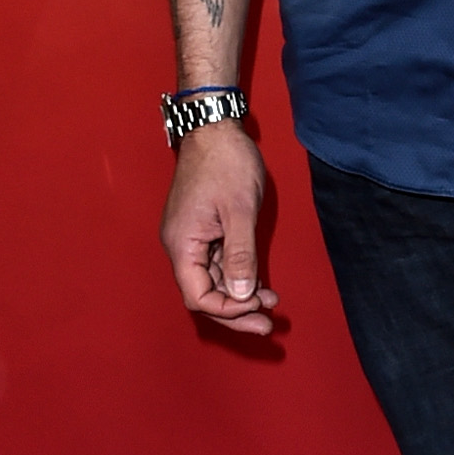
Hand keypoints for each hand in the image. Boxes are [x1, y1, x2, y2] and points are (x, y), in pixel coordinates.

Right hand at [160, 124, 277, 335]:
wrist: (215, 128)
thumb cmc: (226, 164)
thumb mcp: (239, 211)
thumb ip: (240, 255)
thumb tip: (240, 295)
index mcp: (182, 244)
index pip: (198, 296)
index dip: (227, 311)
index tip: (258, 310)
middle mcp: (181, 246)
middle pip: (204, 294)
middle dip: (235, 312)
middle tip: (269, 326)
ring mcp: (191, 238)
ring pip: (212, 280)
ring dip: (239, 295)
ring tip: (272, 303)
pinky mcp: (203, 230)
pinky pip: (217, 263)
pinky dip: (237, 275)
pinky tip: (260, 283)